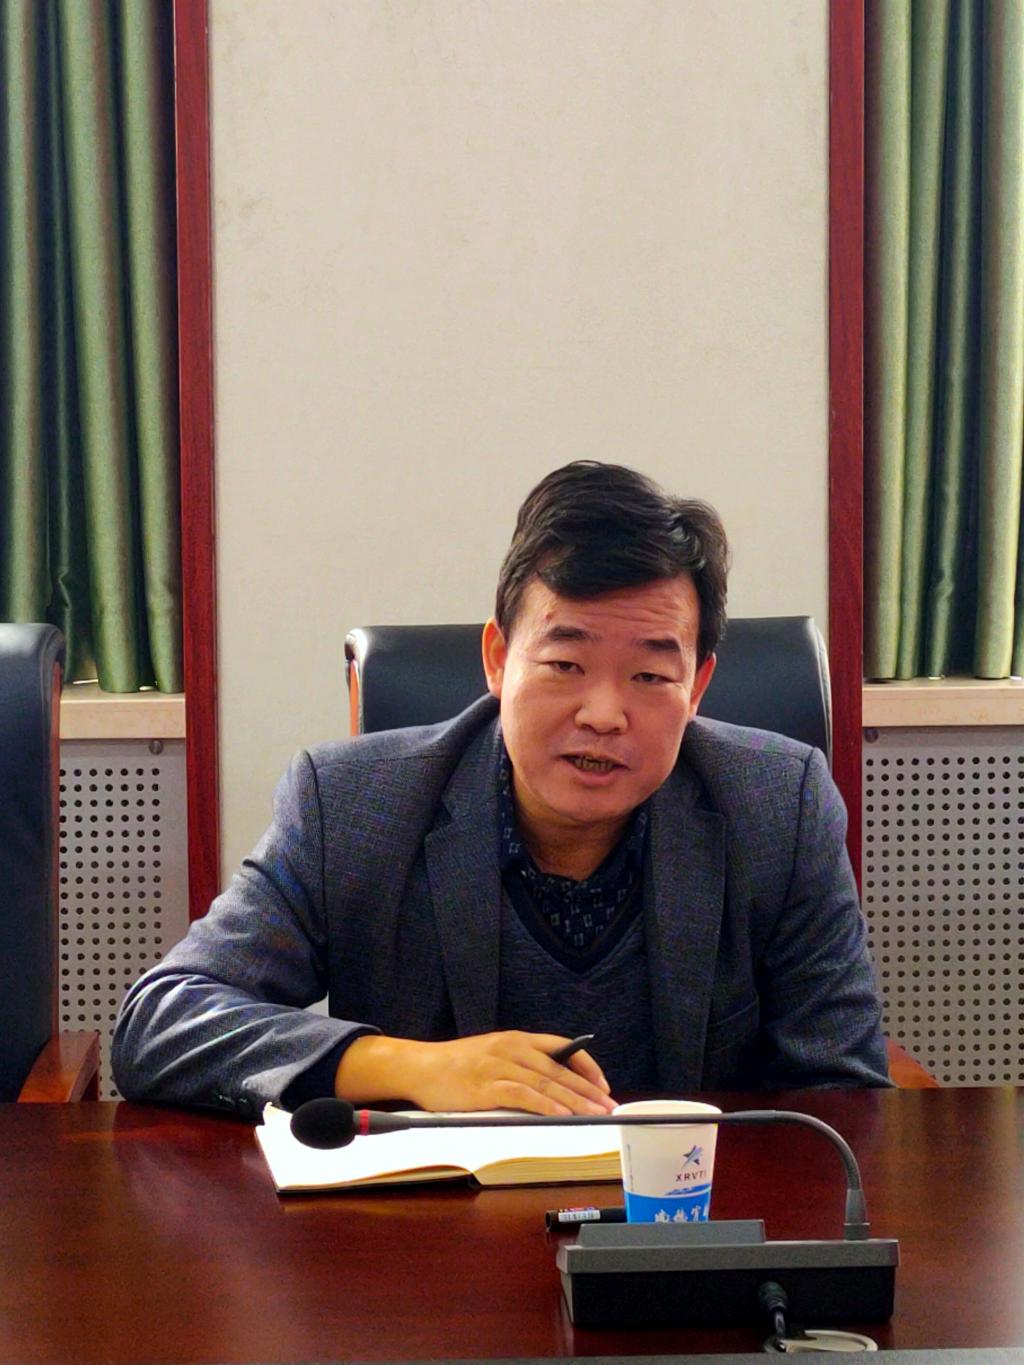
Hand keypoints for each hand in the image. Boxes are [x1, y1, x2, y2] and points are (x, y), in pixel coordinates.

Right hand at [335, 1030, 615, 1115]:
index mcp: (517, 1039)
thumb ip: (521, 1063)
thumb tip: (554, 1084)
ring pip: (546, 1083)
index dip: (586, 1066)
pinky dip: (545, 1106)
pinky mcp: (487, 1087)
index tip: (604, 1084)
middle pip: (559, 1070)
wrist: (421, 1067)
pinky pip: (523, 1096)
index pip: (562, 1047)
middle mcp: (512, 1049)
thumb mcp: (494, 1053)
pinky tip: (561, 1116)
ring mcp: (500, 1066)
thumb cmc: (457, 1065)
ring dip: (573, 1101)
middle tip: (608, 1105)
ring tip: (593, 1114)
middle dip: (587, 1089)